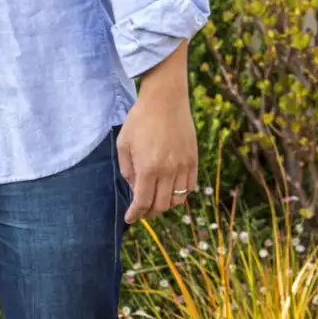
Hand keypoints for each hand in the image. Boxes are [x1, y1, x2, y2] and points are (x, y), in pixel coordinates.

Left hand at [117, 60, 198, 224]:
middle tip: (141, 209)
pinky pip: (190, 187)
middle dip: (149, 211)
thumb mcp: (124, 144)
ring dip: (165, 204)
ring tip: (156, 198)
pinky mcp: (193, 160)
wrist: (165, 100)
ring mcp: (184, 166)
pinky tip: (170, 188)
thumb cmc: (140, 120)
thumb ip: (127, 170)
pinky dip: (180, 193)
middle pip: (161, 205)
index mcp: (148, 168)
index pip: (143, 202)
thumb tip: (134, 188)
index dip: (135, 214)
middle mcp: (168, 171)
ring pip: (177, 200)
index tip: (130, 219)